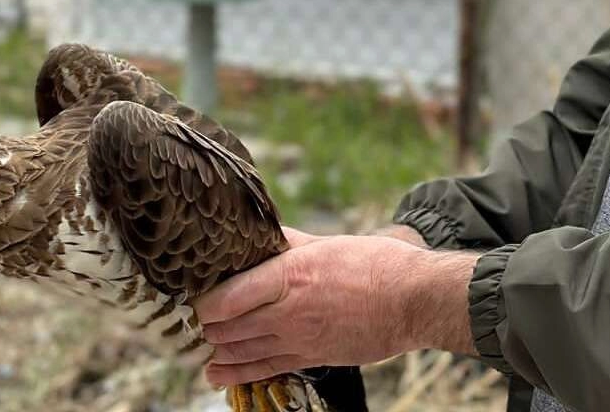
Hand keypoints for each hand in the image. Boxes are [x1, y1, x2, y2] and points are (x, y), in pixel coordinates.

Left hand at [193, 228, 477, 386]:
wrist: (414, 301)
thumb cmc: (378, 264)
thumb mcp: (330, 243)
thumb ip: (292, 243)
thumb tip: (263, 235)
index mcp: (291, 274)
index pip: (227, 297)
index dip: (203, 301)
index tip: (194, 295)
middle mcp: (288, 310)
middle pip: (227, 327)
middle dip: (205, 325)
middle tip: (195, 318)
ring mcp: (298, 338)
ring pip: (240, 351)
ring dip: (215, 349)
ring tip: (201, 344)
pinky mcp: (311, 357)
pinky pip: (263, 369)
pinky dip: (235, 373)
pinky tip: (216, 374)